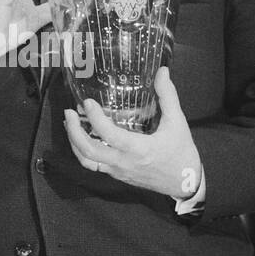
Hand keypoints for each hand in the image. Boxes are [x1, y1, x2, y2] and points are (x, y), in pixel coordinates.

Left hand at [63, 68, 202, 199]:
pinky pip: (93, 165)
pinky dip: (83, 152)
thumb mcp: (177, 122)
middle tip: (69, 112)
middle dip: (74, 131)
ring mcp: (118, 171)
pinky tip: (82, 138)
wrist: (184, 183)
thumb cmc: (181, 153)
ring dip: (74, 143)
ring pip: (87, 161)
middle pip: (88, 151)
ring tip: (70, 124)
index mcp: (139, 149)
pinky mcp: (117, 175)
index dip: (95, 118)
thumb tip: (162, 72)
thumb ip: (168, 96)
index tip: (88, 103)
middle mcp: (124, 162)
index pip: (109, 135)